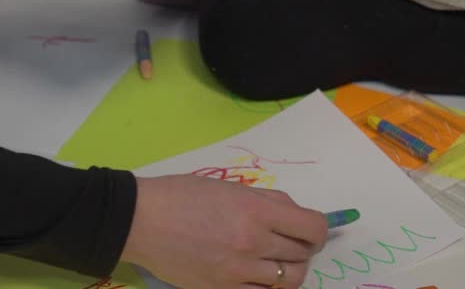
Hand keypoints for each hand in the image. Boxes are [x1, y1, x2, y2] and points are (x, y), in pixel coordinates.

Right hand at [121, 175, 327, 288]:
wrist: (142, 220)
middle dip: (304, 248)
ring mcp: (237, 272)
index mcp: (257, 211)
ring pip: (289, 280)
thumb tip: (297, 216)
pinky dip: (267, 285)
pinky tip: (256, 273)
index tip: (312, 230)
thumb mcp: (232, 187)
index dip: (320, 229)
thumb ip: (270, 201)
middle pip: (303, 255)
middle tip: (291, 242)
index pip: (313, 227)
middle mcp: (252, 243)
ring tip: (274, 260)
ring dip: (289, 269)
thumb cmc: (185, 195)